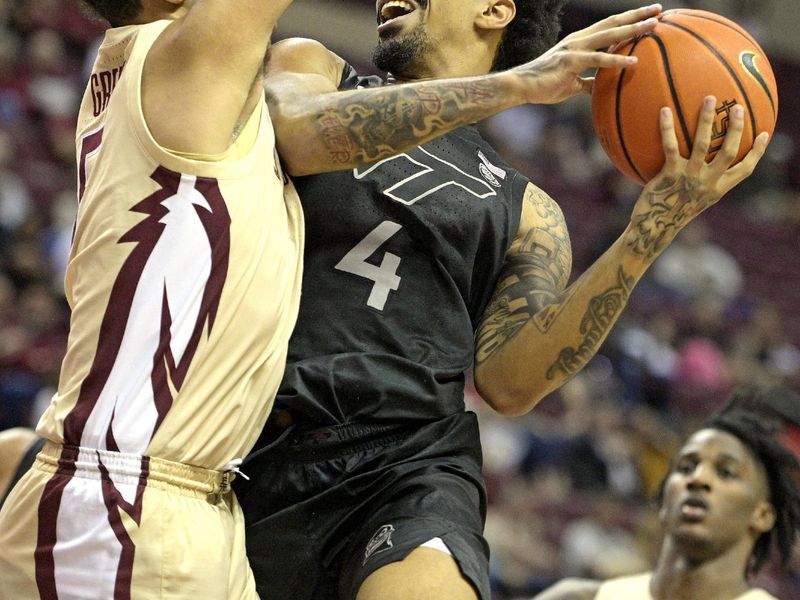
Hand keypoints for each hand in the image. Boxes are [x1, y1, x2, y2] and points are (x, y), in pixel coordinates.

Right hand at [510, 4, 661, 104]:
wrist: (520, 86)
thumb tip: (599, 87)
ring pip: (609, 34)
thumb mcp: (571, 83)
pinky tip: (633, 61)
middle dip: (637, 15)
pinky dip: (617, 59)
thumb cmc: (544, 85)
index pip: (609, 26)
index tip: (649, 15)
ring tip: (653, 27)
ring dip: (632, 29)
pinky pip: (598, 59)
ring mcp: (575, 48)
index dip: (629, 19)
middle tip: (659, 10)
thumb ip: (587, 82)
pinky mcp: (570, 61)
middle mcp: (579, 39)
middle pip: (614, 22)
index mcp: (580, 41)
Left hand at [626, 96, 769, 258]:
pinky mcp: (669, 175)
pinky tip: (664, 110)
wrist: (653, 227)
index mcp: (718, 189)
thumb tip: (704, 162)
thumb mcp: (694, 198)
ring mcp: (689, 178)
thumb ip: (703, 181)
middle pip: (729, 152)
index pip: (745, 170)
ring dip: (707, 120)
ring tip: (709, 99)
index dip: (757, 152)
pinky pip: (670, 146)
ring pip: (703, 145)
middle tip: (737, 107)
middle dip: (735, 128)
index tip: (764, 134)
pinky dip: (667, 127)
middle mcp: (707, 183)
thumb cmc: (672, 210)